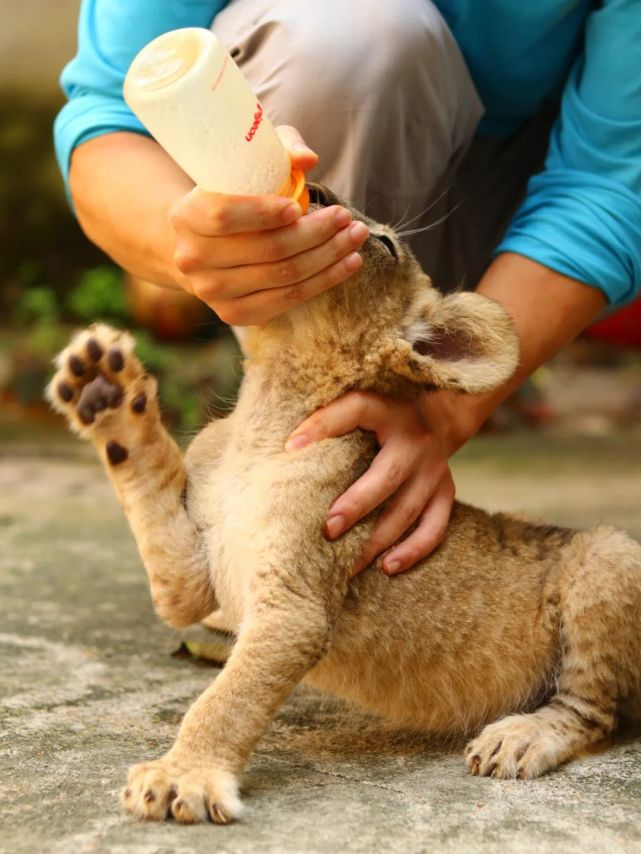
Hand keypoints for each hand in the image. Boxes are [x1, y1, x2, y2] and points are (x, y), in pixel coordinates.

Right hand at [168, 126, 368, 324]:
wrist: (201, 247)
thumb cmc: (229, 197)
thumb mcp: (243, 164)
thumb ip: (277, 150)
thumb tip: (309, 159)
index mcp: (186, 216)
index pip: (224, 216)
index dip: (264, 212)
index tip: (299, 206)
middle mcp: (193, 259)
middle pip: (267, 249)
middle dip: (316, 232)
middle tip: (345, 216)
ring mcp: (213, 292)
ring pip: (284, 276)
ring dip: (329, 256)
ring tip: (354, 236)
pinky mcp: (235, 314)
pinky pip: (289, 299)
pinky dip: (324, 281)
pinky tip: (349, 264)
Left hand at [285, 391, 455, 574]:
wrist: (436, 419)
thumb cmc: (380, 417)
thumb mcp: (359, 404)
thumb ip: (329, 417)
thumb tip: (289, 446)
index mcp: (388, 412)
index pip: (355, 409)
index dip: (323, 425)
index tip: (290, 448)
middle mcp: (416, 441)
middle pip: (387, 476)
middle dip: (357, 506)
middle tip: (328, 531)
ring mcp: (434, 470)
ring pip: (407, 510)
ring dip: (376, 540)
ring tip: (347, 566)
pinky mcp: (446, 493)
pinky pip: (434, 528)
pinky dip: (412, 550)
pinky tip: (386, 567)